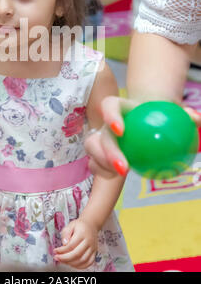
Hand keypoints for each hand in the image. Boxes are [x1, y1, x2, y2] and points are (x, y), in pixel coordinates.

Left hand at [53, 219, 97, 269]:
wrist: (91, 224)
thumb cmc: (79, 226)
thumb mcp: (70, 225)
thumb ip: (66, 233)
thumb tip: (64, 243)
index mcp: (82, 233)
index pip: (71, 245)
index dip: (62, 250)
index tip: (55, 251)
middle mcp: (89, 241)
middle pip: (77, 254)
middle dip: (65, 258)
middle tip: (57, 258)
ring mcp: (93, 248)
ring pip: (83, 260)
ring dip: (71, 263)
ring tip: (63, 261)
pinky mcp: (94, 252)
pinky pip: (89, 263)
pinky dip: (80, 266)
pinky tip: (72, 263)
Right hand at [85, 96, 200, 178]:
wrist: (147, 119)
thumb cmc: (161, 114)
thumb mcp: (174, 112)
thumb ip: (185, 115)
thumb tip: (195, 118)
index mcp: (118, 106)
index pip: (109, 106)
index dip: (110, 116)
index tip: (121, 130)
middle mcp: (105, 122)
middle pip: (100, 134)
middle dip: (108, 152)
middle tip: (125, 168)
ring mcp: (100, 137)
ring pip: (92, 149)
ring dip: (103, 163)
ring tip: (121, 174)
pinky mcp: (99, 153)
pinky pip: (97, 163)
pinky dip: (104, 171)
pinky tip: (118, 178)